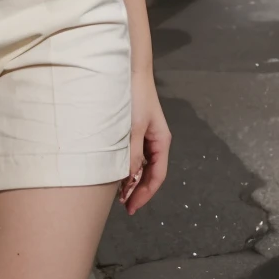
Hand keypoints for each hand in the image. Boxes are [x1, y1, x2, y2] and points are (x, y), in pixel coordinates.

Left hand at [120, 74, 169, 214]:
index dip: (145, 194)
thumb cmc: (134, 97)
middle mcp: (156, 140)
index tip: (131, 207)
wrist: (129, 70)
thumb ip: (132, 154)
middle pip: (150, 172)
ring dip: (131, 180)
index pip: (157, 176)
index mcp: (161, 141)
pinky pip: (134, 154)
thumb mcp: (133, 128)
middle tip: (123, 205)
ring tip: (118, 194)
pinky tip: (116, 172)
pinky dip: (127, 166)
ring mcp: (146, 135)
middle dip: (138, 190)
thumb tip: (129, 179)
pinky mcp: (135, 129)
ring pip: (141, 165)